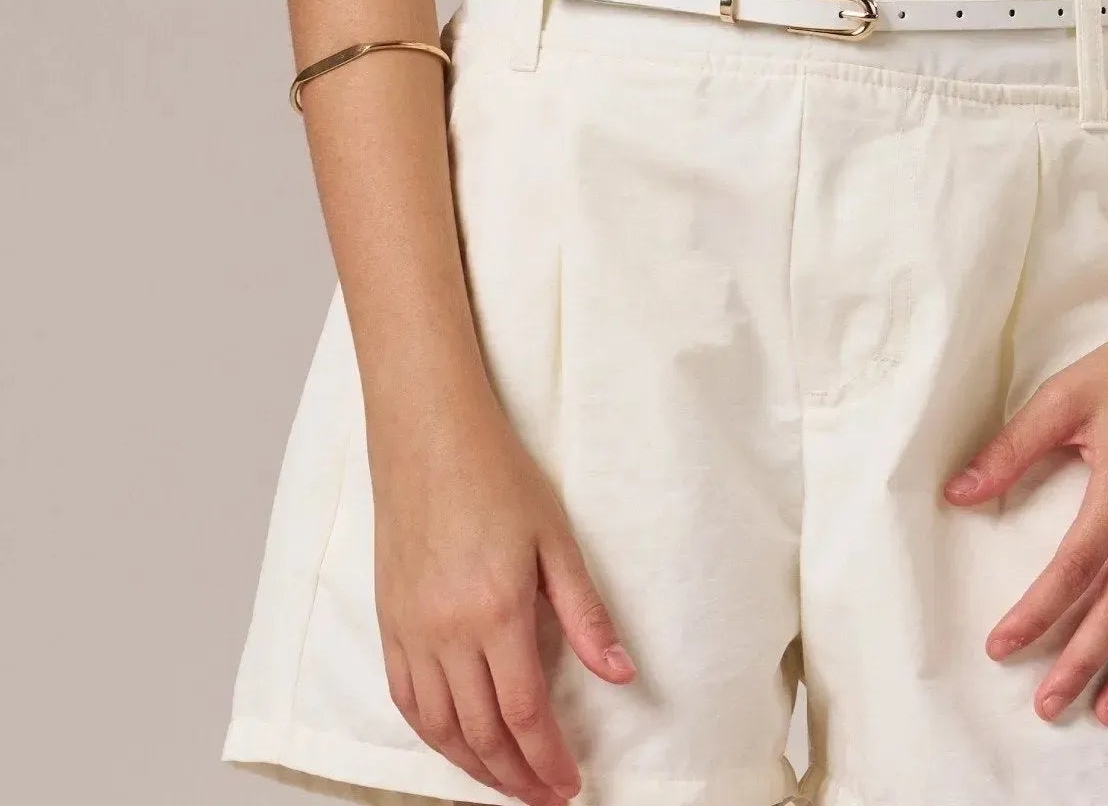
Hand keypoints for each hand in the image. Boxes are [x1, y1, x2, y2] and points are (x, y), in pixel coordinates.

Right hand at [370, 396, 635, 802]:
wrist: (429, 436)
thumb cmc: (497, 477)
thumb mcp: (556, 538)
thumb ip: (585, 614)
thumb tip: (621, 674)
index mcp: (497, 611)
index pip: (524, 714)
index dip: (548, 760)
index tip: (571, 785)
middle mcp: (448, 633)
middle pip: (482, 733)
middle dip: (517, 778)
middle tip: (547, 797)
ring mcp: (411, 631)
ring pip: (440, 728)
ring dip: (475, 768)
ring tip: (509, 783)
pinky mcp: (389, 622)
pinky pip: (406, 701)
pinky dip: (433, 737)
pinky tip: (457, 745)